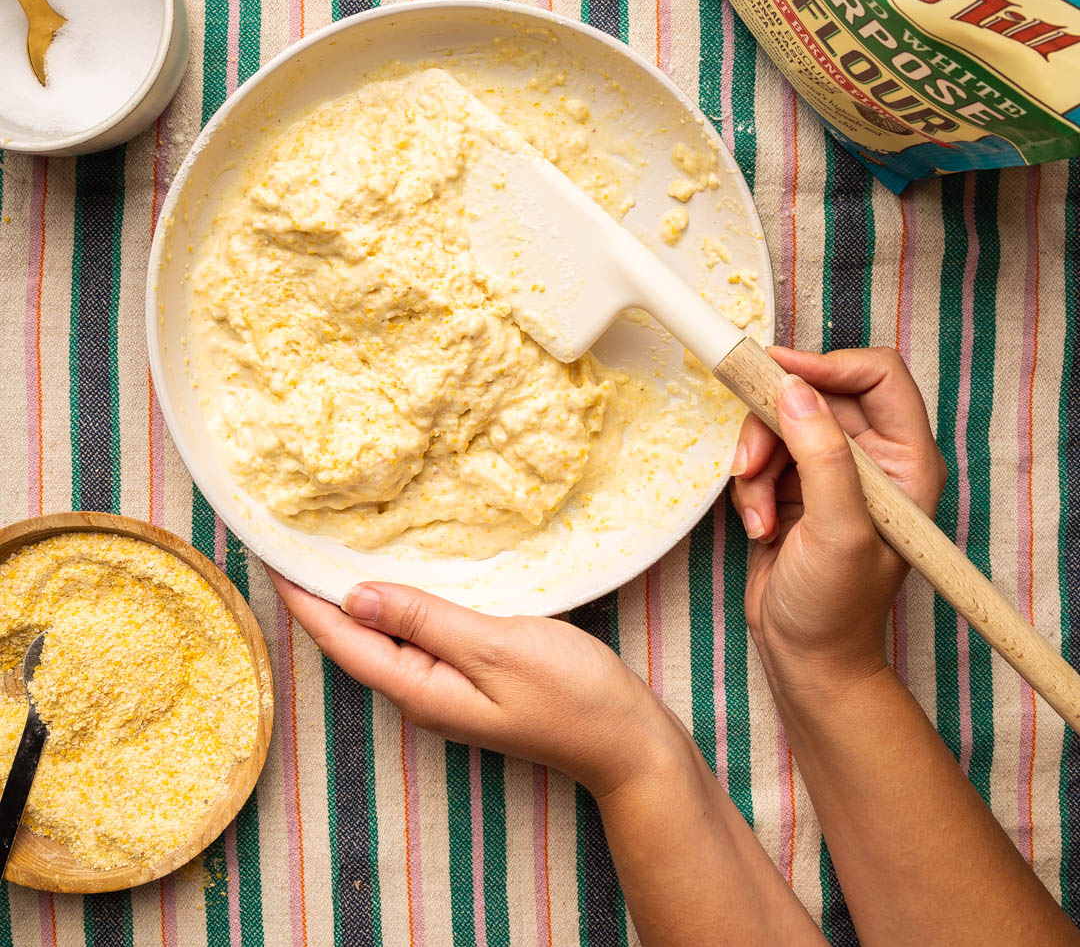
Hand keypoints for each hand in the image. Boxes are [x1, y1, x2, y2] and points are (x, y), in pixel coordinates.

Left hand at [268, 571, 681, 796]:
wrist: (624, 739)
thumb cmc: (568, 692)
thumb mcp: (493, 647)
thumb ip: (424, 620)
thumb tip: (354, 597)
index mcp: (419, 688)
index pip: (342, 638)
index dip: (302, 598)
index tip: (269, 554)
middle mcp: (421, 691)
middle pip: (355, 638)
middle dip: (320, 592)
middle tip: (294, 537)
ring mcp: (446, 686)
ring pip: (386, 634)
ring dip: (358, 593)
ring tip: (332, 547)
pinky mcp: (471, 674)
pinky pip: (418, 633)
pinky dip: (400, 600)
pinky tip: (403, 574)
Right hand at [728, 345, 945, 693]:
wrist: (806, 658)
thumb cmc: (838, 609)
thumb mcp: (837, 532)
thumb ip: (822, 457)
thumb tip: (794, 391)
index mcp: (906, 459)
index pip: (876, 375)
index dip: (827, 366)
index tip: (779, 374)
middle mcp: (874, 457)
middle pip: (815, 393)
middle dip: (775, 426)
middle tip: (751, 461)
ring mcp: (832, 469)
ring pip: (780, 421)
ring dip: (757, 462)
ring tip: (758, 512)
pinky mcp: (796, 484)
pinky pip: (761, 453)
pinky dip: (750, 484)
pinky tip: (757, 525)